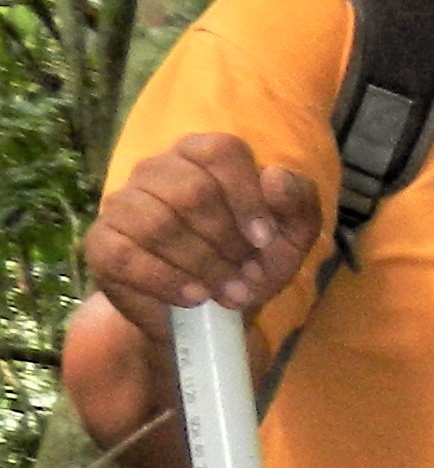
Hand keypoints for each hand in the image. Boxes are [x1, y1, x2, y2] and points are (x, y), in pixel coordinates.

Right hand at [87, 131, 323, 322]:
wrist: (204, 317)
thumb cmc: (247, 265)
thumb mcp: (288, 240)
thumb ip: (298, 204)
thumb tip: (275, 177)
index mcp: (201, 156)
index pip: (221, 150)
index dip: (247, 197)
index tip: (263, 241)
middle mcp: (156, 170)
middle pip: (191, 189)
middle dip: (227, 241)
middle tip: (245, 275)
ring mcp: (122, 204)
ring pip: (159, 222)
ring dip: (203, 264)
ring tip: (227, 293)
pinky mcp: (101, 243)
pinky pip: (126, 254)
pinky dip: (168, 280)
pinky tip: (194, 297)